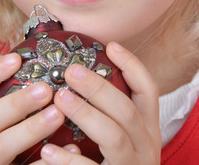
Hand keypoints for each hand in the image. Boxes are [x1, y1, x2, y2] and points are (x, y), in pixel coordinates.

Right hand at [0, 53, 65, 164]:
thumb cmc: (5, 138)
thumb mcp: (0, 116)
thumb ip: (8, 90)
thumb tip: (28, 56)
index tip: (17, 58)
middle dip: (17, 104)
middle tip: (46, 90)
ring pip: (0, 147)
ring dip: (30, 130)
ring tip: (57, 115)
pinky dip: (45, 161)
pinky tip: (71, 147)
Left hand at [37, 42, 160, 164]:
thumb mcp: (123, 144)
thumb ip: (110, 118)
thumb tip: (82, 83)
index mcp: (148, 131)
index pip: (148, 91)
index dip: (132, 66)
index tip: (111, 46)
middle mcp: (146, 147)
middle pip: (127, 109)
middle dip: (99, 87)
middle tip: (70, 71)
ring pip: (114, 135)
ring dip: (86, 114)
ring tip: (60, 99)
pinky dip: (70, 161)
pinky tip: (49, 150)